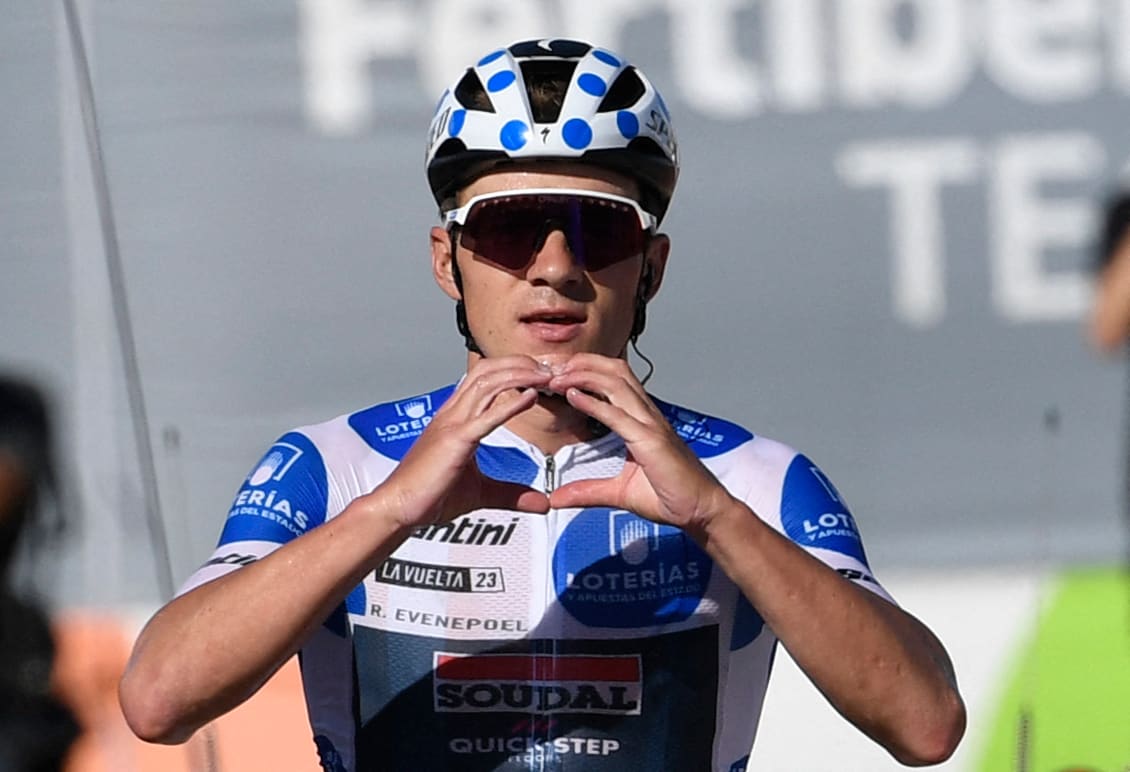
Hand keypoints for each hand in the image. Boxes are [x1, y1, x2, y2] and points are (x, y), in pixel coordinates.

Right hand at [374, 356, 552, 527]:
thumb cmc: (429, 497)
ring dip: (520, 375)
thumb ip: (512, 494)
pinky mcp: (455, 441)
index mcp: (454, 418)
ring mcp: (452, 424)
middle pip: (488, 371)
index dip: (512, 369)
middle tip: (548, 368)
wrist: (398, 508)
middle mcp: (452, 414)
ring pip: (488, 384)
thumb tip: (542, 503)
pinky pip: (486, 416)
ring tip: (545, 376)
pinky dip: (511, 404)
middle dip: (520, 364)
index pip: (484, 378)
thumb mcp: (481, 493)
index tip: (539, 375)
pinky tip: (531, 398)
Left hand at [545, 354, 733, 535]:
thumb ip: (588, 491)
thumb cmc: (671, 496)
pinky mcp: (652, 441)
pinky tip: (573, 396)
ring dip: (582, 375)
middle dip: (581, 362)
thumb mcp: (619, 493)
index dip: (585, 370)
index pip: (613, 380)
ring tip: (556, 377)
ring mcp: (651, 425)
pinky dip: (594, 403)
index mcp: (641, 420)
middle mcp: (647, 415)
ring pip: (616, 383)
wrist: (702, 510)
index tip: (557, 374)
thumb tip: (558, 498)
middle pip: (613, 370)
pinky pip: (619, 415)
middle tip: (552, 367)